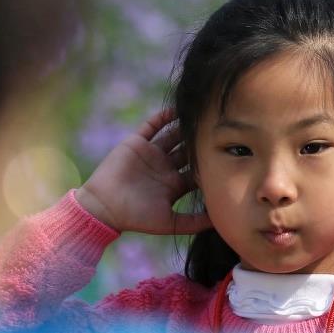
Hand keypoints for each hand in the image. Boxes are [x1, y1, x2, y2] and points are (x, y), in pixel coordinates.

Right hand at [75, 108, 210, 234]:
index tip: (229, 154)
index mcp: (174, 184)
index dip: (212, 163)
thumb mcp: (170, 223)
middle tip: (220, 129)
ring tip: (202, 114)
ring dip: (185, 126)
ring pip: (173, 135)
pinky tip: (176, 109)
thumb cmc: (136, 218)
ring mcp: (151, 154)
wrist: (104, 208)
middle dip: (202, 142)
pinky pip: (152, 126)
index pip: (198, 170)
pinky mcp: (136, 143)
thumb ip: (195, 222)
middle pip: (189, 150)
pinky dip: (163, 117)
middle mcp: (165, 167)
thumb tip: (220, 220)